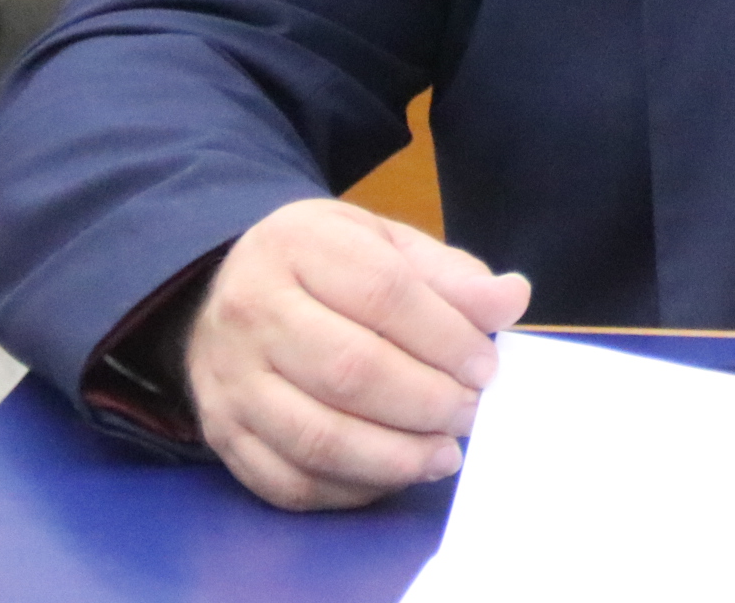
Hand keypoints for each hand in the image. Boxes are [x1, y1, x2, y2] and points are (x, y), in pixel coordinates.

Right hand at [184, 198, 531, 511]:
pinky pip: (289, 480)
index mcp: (300, 245)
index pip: (383, 294)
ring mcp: (230, 378)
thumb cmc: (326, 268)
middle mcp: (253, 310)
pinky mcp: (223, 434)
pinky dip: (351, 489)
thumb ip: (450, 276)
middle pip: (350, 371)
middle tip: (470, 413)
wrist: (228, 292)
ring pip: (317, 437)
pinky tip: (394, 473)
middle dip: (427, 402)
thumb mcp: (386, 246)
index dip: (446, 337)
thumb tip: (512, 299)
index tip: (486, 367)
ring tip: (445, 453)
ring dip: (395, 456)